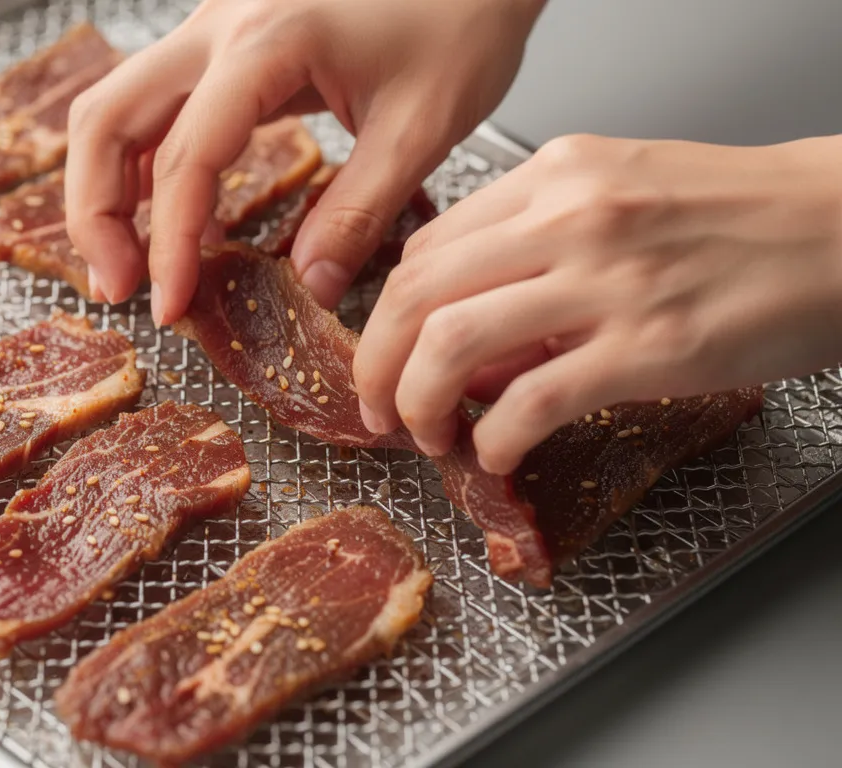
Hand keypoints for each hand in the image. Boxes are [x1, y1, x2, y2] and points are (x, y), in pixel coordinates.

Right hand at [64, 0, 546, 322]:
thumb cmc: (461, 14)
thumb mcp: (423, 126)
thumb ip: (359, 212)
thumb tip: (309, 286)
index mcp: (264, 44)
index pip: (184, 159)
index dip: (169, 244)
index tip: (171, 305)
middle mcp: (219, 26)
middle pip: (106, 117)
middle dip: (93, 210)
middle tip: (118, 286)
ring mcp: (214, 27)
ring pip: (117, 105)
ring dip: (106, 186)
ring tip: (130, 263)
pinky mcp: (226, 40)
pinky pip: (158, 103)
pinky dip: (146, 164)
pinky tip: (175, 216)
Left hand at [354, 133, 841, 472]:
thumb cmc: (742, 218)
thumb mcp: (621, 198)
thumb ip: (536, 250)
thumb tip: (470, 335)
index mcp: (556, 177)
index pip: (426, 249)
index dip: (389, 316)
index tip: (388, 354)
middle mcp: (570, 217)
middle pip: (415, 293)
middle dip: (377, 365)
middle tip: (379, 408)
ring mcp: (608, 281)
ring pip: (451, 344)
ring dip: (419, 403)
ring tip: (426, 434)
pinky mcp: (650, 347)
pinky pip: (529, 402)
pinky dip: (491, 439)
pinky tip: (493, 454)